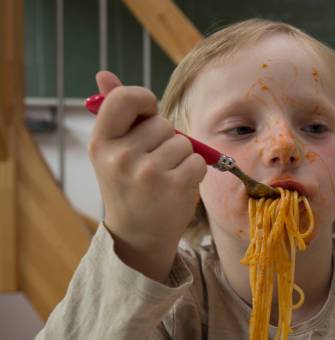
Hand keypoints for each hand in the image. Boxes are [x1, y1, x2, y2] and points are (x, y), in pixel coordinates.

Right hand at [89, 71, 205, 281]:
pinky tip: (177, 187)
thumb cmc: (128, 185)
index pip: (124, 98)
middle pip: (162, 123)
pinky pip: (198, 161)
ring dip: (181, 157)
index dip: (144, 99)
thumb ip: (115, 112)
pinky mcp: (174, 186)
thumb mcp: (114, 150)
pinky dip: (194, 172)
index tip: (148, 113)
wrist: (138, 235)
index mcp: (101, 142)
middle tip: (152, 164)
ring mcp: (148, 173)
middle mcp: (120, 157)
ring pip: (183, 143)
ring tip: (164, 177)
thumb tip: (105, 74)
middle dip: (165, 139)